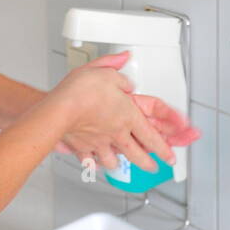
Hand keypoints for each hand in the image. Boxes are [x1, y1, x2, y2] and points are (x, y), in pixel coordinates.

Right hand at [48, 51, 199, 173]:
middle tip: (154, 168)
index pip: (152, 136)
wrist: (59, 110)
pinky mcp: (82, 148)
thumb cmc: (82, 92)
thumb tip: (124, 61)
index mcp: (128, 116)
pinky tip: (93, 162)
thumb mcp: (105, 71)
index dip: (164, 148)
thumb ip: (117, 68)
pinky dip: (92, 163)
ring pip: (114, 161)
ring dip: (119, 164)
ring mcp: (99, 143)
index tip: (170, 156)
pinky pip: (90, 161)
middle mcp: (116, 133)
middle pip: (137, 154)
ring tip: (120, 165)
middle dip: (148, 164)